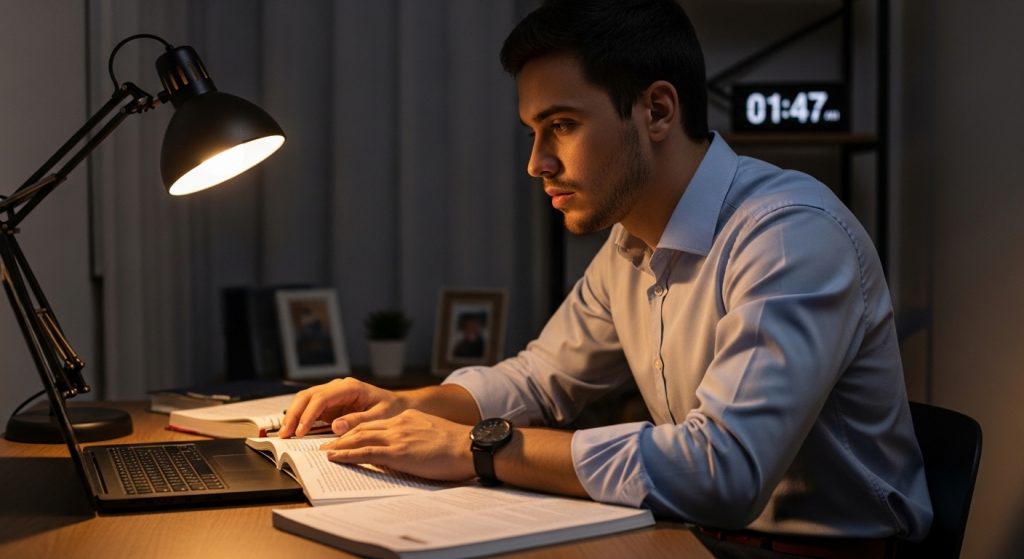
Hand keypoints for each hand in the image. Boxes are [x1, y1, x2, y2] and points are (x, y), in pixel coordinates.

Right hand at [279, 377, 405, 437]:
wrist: (397, 406)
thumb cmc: (391, 409)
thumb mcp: (380, 416)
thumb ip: (359, 421)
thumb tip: (336, 427)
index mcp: (350, 387)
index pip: (322, 397)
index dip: (308, 414)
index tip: (301, 431)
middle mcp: (337, 388)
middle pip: (307, 396)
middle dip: (294, 414)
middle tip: (285, 434)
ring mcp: (331, 396)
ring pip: (304, 401)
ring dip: (293, 417)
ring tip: (285, 435)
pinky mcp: (328, 406)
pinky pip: (309, 411)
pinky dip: (299, 420)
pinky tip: (293, 433)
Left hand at [319, 409, 475, 480]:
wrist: (469, 446)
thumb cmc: (458, 445)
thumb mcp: (433, 433)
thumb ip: (417, 436)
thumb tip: (409, 448)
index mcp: (408, 418)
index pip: (377, 424)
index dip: (358, 429)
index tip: (346, 435)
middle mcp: (399, 423)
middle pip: (363, 428)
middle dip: (342, 436)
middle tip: (326, 442)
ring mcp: (397, 437)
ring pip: (360, 438)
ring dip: (339, 445)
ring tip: (324, 451)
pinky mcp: (397, 452)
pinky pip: (365, 452)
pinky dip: (346, 454)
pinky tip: (334, 457)